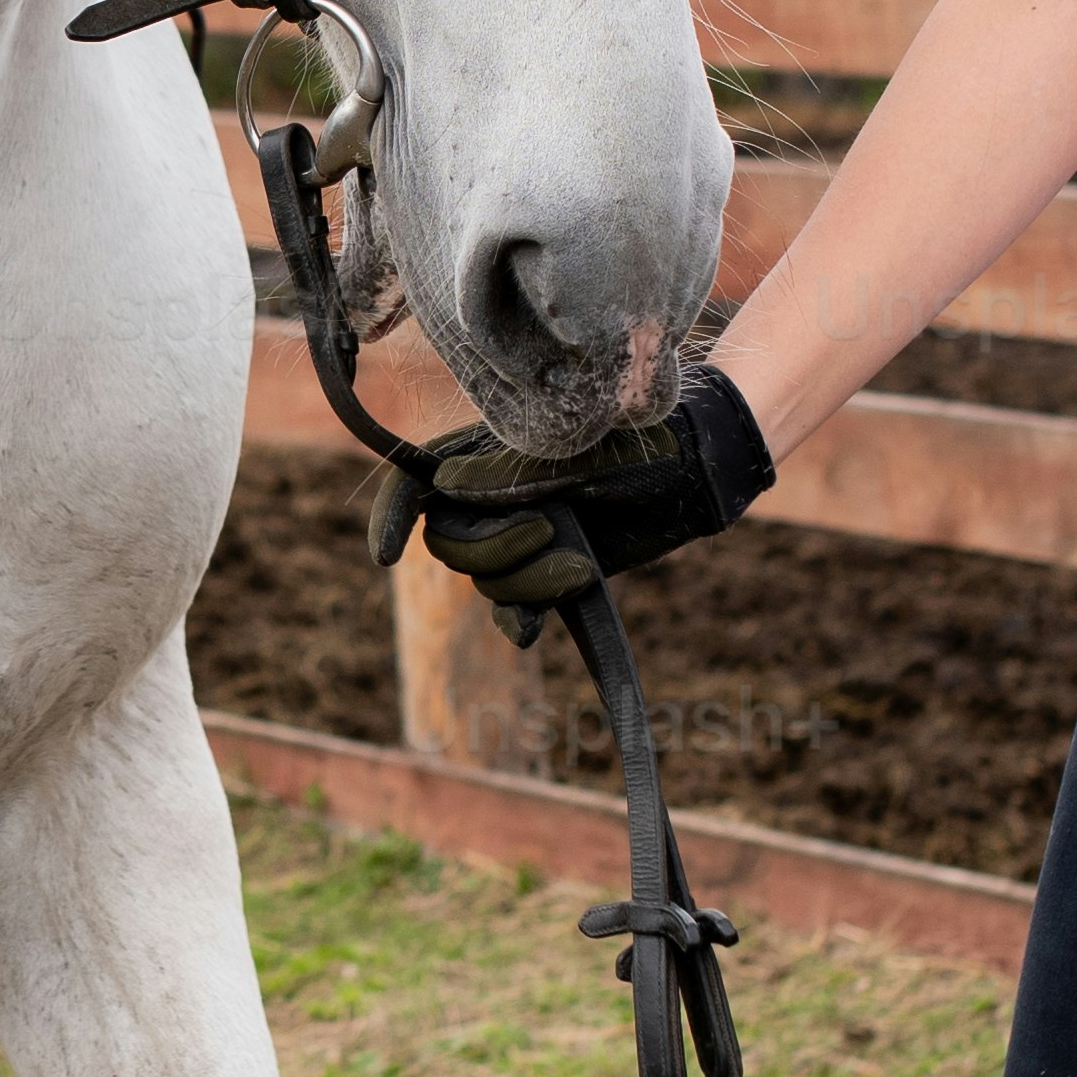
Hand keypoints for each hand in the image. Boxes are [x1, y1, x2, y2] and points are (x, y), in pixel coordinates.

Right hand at [415, 367, 774, 625]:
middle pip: (448, 544)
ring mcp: (520, 538)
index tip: (385, 556)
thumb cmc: (633, 444)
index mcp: (482, 455)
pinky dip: (516, 622)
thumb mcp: (568, 452)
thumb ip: (505, 472)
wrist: (691, 475)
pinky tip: (528, 632)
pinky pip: (513, 611)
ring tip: (581, 567)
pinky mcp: (549, 575)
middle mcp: (491, 499)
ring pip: (486, 582)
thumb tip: (441, 489)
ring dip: (528, 582)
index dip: (390, 516)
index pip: (413, 484)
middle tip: (549, 531)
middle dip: (492, 549)